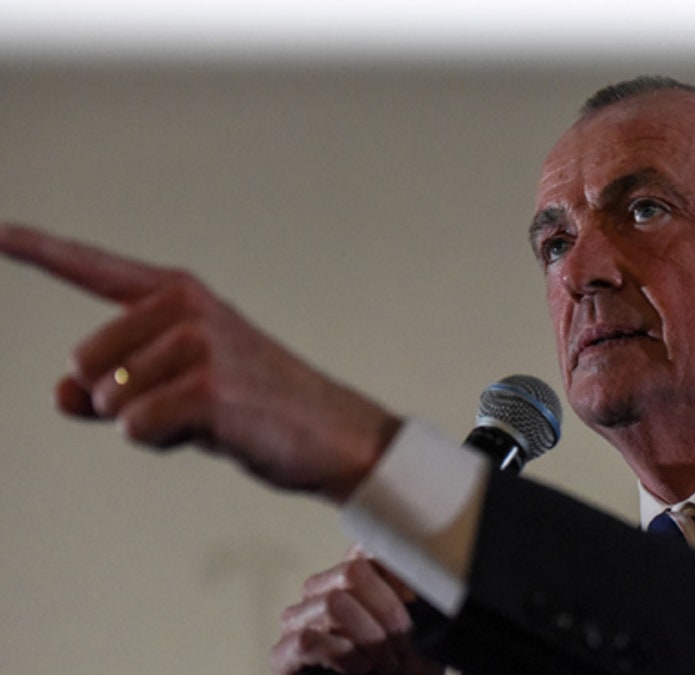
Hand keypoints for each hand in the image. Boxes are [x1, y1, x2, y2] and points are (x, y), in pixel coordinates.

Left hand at [0, 223, 399, 501]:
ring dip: (146, 425)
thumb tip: (60, 395)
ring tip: (207, 417)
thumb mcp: (179, 390)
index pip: (93, 267)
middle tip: (182, 405)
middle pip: (84, 362)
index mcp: (178, 295)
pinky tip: (211, 431)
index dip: (37, 248)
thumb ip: (113, 387)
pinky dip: (161, 442)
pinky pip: (135, 427)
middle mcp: (186, 307)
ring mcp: (199, 342)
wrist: (331, 434)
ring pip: (110, 401)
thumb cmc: (255, 408)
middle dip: (116, 400)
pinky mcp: (209, 385)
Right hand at [271, 547, 444, 674]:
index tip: (417, 599)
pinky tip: (361, 669)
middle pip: (353, 572)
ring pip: (333, 603)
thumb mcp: (424, 628)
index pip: (366, 547)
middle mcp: (320, 590)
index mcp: (353, 576)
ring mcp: (298, 620)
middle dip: (388, 610)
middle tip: (403, 643)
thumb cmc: (405, 668)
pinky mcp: (283, 654)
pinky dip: (345, 655)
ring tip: (385, 662)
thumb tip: (428, 562)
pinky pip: (310, 638)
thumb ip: (422, 593)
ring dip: (369, 637)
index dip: (396, 569)